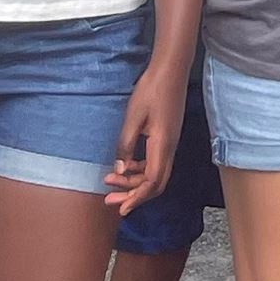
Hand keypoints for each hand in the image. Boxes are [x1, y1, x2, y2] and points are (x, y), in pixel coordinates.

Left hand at [104, 60, 184, 213]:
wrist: (170, 71)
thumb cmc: (151, 91)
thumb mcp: (133, 118)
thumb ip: (126, 146)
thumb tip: (120, 171)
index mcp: (162, 145)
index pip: (152, 181)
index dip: (136, 198)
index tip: (121, 209)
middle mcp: (170, 148)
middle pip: (156, 183)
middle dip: (134, 196)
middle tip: (109, 200)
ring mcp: (170, 143)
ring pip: (156, 174)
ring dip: (134, 183)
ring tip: (110, 182)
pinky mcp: (167, 137)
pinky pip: (155, 162)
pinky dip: (140, 171)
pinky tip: (125, 167)